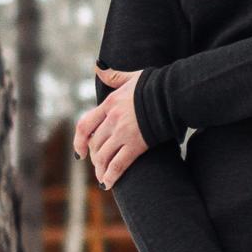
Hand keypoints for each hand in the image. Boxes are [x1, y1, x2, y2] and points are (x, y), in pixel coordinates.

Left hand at [72, 66, 148, 186]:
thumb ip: (113, 75)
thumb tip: (98, 67)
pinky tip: (108, 184)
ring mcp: (123, 133)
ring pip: (104, 156)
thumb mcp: (131, 77)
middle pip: (95, 143)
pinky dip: (111, 176)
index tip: (80, 152)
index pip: (84, 125)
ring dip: (101, 169)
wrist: (172, 95)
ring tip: (103, 177)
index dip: (79, 141)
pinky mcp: (136, 145)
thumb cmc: (155, 84)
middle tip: (98, 165)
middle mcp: (112, 120)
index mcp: (109, 104)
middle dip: (94, 157)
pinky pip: (118, 164)